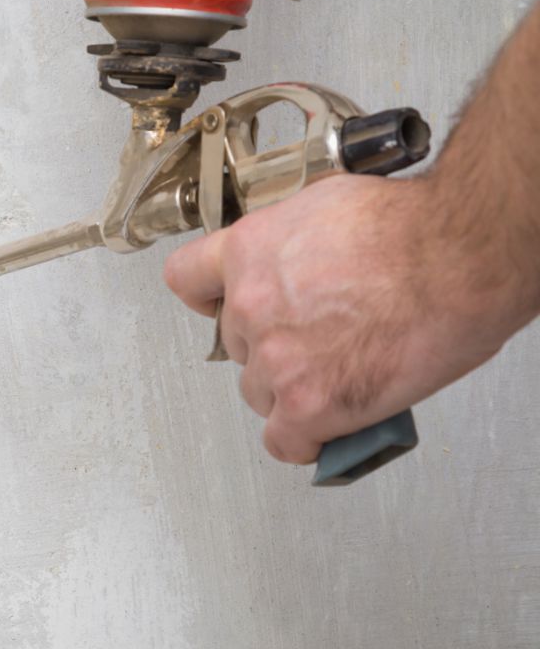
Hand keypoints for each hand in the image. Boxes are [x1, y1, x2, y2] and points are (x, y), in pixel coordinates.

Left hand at [162, 174, 522, 463]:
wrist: (460, 256)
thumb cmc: (415, 229)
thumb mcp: (328, 207)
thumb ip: (293, 242)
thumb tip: (300, 258)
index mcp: (249, 251)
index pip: (187, 281)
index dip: (208, 299)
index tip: (220, 307)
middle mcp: (249, 304)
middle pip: (237, 345)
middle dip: (272, 347)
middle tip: (318, 342)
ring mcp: (274, 357)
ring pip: (261, 394)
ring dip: (293, 392)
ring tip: (338, 377)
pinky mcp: (306, 403)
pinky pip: (285, 441)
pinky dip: (307, 440)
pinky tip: (326, 431)